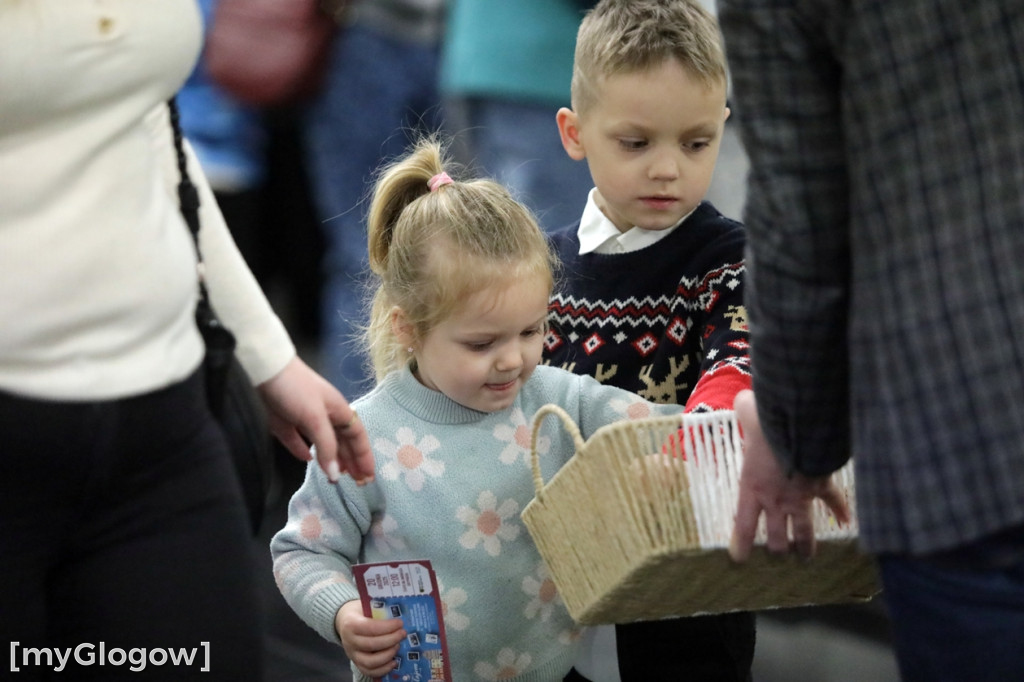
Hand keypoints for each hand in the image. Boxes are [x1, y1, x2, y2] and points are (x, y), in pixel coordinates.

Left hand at [258, 357, 373, 483]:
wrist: (264, 369)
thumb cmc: (296, 390)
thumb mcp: (315, 418)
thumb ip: (327, 447)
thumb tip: (336, 476)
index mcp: (338, 410)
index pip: (357, 436)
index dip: (364, 455)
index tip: (369, 476)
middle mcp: (325, 414)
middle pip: (343, 441)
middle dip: (352, 461)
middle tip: (359, 482)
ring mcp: (304, 417)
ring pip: (323, 443)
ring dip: (332, 458)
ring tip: (338, 476)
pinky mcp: (284, 421)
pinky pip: (298, 440)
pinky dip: (304, 451)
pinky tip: (307, 460)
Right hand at [335, 601, 405, 678]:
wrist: (344, 620)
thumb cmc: (360, 612)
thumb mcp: (367, 605)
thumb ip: (380, 609)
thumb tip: (401, 613)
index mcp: (351, 624)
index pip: (370, 628)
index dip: (387, 627)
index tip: (400, 623)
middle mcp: (349, 641)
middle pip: (371, 645)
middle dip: (391, 640)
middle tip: (403, 634)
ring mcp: (352, 654)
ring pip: (370, 662)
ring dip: (388, 655)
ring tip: (398, 646)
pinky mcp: (356, 663)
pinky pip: (369, 671)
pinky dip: (383, 669)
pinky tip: (394, 662)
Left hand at [729, 389, 849, 561]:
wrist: (803, 426)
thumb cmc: (770, 421)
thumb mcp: (747, 413)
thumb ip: (742, 410)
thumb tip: (743, 400)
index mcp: (752, 487)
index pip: (744, 526)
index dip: (741, 547)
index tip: (739, 560)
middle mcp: (776, 500)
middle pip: (777, 538)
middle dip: (777, 551)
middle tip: (777, 557)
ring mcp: (801, 497)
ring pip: (804, 531)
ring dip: (805, 546)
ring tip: (806, 558)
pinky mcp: (822, 485)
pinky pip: (833, 502)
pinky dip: (841, 511)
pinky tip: (847, 523)